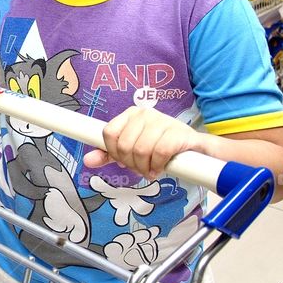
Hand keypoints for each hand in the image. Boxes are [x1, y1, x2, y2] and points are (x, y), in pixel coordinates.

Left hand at [82, 106, 201, 180]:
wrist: (195, 149)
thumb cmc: (160, 147)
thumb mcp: (132, 150)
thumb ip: (109, 154)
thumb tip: (87, 160)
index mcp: (131, 114)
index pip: (109, 133)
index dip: (114, 152)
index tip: (124, 160)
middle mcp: (145, 114)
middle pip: (124, 145)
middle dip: (131, 164)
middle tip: (141, 168)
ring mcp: (162, 120)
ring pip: (141, 150)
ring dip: (145, 168)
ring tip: (151, 169)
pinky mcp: (177, 132)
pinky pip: (159, 153)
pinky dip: (158, 166)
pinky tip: (161, 168)